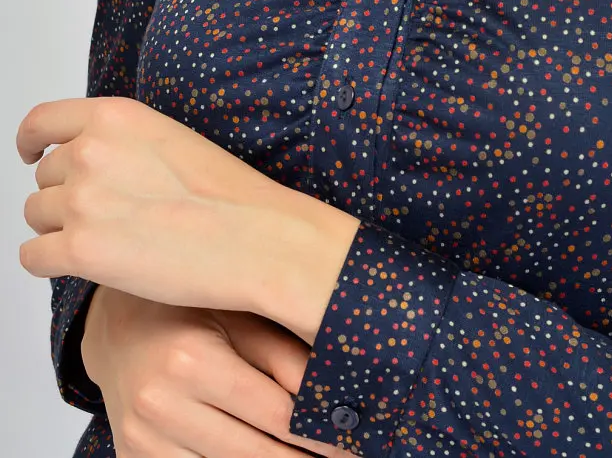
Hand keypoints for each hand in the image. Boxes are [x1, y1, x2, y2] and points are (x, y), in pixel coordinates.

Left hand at [17, 96, 358, 326]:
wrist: (257, 238)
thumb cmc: (229, 194)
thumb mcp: (171, 138)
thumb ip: (121, 140)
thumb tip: (88, 160)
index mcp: (115, 117)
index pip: (42, 122)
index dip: (31, 142)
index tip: (31, 154)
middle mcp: (91, 151)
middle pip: (45, 177)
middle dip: (65, 196)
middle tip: (107, 217)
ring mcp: (82, 200)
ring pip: (35, 216)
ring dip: (60, 230)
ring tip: (110, 241)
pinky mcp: (81, 251)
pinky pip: (32, 257)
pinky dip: (51, 264)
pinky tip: (86, 266)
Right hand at [82, 284, 354, 457]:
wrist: (115, 321)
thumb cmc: (190, 309)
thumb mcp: (241, 316)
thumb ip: (286, 356)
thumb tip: (335, 397)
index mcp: (192, 359)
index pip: (276, 416)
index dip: (322, 437)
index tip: (354, 445)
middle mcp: (159, 402)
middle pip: (253, 455)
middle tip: (344, 456)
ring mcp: (140, 436)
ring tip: (308, 457)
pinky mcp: (131, 455)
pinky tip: (264, 455)